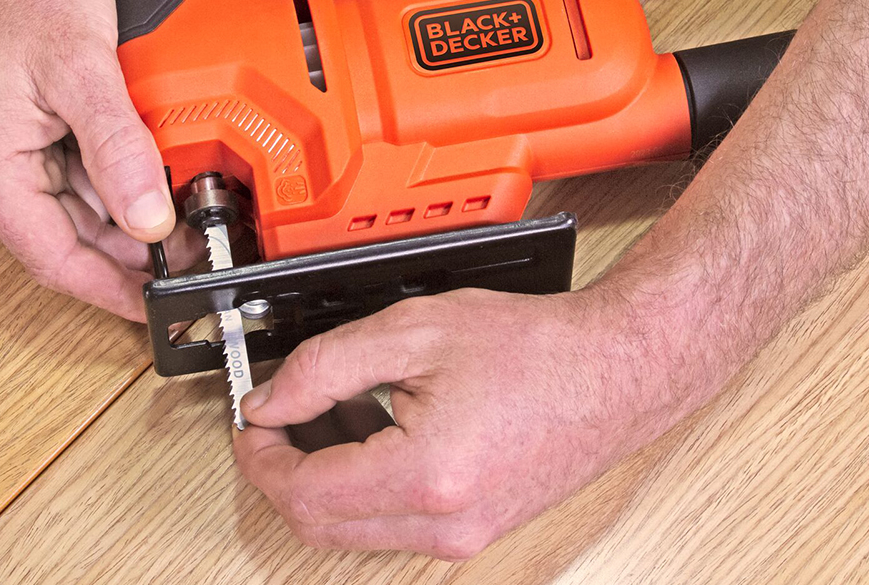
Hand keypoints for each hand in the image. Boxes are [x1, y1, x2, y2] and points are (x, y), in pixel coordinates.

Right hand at [0, 0, 202, 319]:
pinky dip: (119, 187)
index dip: (109, 291)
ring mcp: (10, 153)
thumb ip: (117, 149)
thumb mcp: (82, 71)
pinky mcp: (30, 134)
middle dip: (130, 257)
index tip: (155, 308)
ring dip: (129, 222)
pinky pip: (79, 179)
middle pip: (68, 242)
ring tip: (186, 223)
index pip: (52, 259)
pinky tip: (158, 183)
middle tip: (191, 257)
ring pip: (78, 213)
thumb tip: (147, 218)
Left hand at [234, 287, 695, 559]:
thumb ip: (326, 365)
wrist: (615, 371)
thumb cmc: (538, 348)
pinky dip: (364, 486)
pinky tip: (377, 430)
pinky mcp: (472, 532)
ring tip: (338, 413)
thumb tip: (270, 400)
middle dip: (283, 473)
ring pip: (351, 532)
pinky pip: (391, 525)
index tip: (253, 421)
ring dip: (324, 481)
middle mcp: (445, 524)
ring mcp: (462, 537)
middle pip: (318, 527)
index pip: (302, 494)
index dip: (260, 456)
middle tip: (278, 420)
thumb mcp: (416, 329)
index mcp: (426, 477)